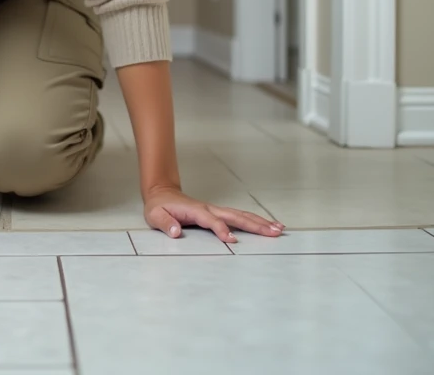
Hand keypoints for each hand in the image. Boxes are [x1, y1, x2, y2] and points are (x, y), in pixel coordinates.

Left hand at [143, 185, 283, 242]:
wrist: (161, 193)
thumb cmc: (159, 206)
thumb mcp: (155, 215)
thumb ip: (166, 223)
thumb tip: (176, 232)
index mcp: (195, 210)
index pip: (211, 220)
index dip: (220, 229)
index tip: (231, 240)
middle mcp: (209, 208)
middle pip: (235, 215)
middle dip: (254, 224)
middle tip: (273, 232)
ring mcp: (215, 209)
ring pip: (241, 215)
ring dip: (259, 222)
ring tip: (278, 229)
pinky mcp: (218, 212)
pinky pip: (238, 216)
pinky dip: (254, 221)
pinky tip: (267, 226)